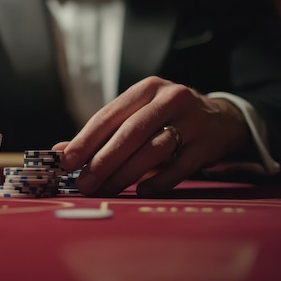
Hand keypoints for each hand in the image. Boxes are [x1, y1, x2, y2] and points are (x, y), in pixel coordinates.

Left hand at [56, 76, 249, 196]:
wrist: (222, 119)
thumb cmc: (167, 119)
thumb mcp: (136, 116)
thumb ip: (101, 134)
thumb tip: (59, 153)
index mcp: (146, 89)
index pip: (109, 115)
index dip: (85, 139)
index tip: (66, 161)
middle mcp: (169, 99)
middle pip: (130, 132)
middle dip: (103, 161)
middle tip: (83, 183)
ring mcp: (192, 121)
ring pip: (153, 150)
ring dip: (125, 174)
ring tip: (105, 190)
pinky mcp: (208, 144)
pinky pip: (180, 167)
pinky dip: (158, 181)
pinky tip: (141, 191)